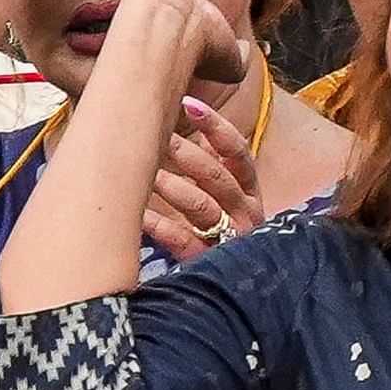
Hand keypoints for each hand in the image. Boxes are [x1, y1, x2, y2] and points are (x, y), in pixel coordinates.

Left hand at [143, 94, 262, 262]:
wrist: (243, 284)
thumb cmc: (224, 228)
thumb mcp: (224, 196)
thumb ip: (210, 164)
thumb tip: (179, 118)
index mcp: (251, 190)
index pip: (238, 152)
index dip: (216, 127)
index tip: (189, 104)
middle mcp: (247, 212)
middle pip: (218, 177)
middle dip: (186, 155)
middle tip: (156, 136)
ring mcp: (231, 239)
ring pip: (202, 207)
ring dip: (172, 187)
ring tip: (146, 172)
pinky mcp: (210, 263)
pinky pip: (183, 241)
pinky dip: (160, 226)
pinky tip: (139, 214)